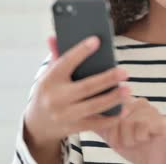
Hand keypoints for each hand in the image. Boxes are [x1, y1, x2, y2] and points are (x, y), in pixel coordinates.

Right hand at [24, 35, 129, 158]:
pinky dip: (111, 118)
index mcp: (50, 80)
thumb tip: (55, 37)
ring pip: (93, 106)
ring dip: (113, 98)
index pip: (66, 62)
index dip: (81, 51)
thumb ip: (56, 57)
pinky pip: (96, 124)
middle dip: (107, 79)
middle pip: (85, 87)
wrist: (38, 124)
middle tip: (124, 72)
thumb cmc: (48, 92)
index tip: (96, 40)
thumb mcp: (48, 74)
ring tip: (127, 89)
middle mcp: (56, 98)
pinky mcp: (74, 127)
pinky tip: (123, 109)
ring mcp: (65, 115)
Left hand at [94, 97, 165, 163]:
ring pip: (127, 122)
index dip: (109, 125)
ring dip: (128, 139)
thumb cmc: (133, 146)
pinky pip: (141, 127)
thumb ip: (99, 123)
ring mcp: (151, 110)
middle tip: (125, 142)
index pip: (110, 106)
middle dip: (117, 135)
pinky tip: (145, 140)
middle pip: (116, 116)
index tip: (114, 137)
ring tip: (136, 142)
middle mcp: (140, 102)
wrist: (153, 162)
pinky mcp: (161, 120)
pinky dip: (139, 139)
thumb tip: (80, 114)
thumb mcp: (111, 135)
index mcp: (128, 103)